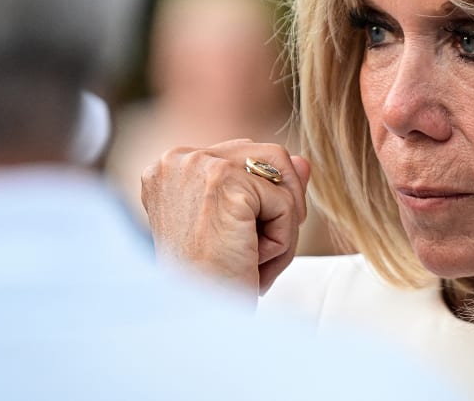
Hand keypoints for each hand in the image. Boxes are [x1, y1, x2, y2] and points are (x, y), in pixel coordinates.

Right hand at [140, 139, 311, 298]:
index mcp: (170, 166)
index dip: (261, 198)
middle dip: (280, 205)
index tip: (241, 238)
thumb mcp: (237, 226)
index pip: (242, 155)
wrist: (195, 318)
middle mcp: (179, 159)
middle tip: (259, 250)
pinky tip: (255, 263)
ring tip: (260, 257)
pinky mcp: (226, 184)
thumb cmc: (209, 280)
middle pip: (268, 156)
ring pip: (282, 175)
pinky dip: (283, 240)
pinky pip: (285, 203)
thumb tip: (303, 160)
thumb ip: (268, 186)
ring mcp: (201, 166)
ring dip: (285, 221)